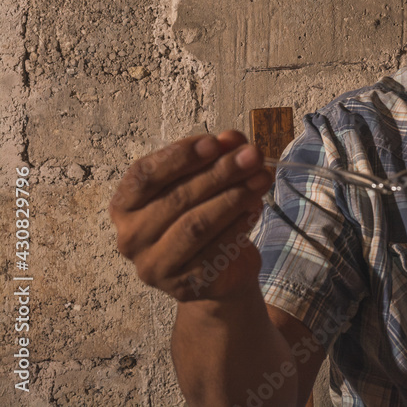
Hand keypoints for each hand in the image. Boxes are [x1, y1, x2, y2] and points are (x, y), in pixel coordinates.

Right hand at [109, 131, 272, 301]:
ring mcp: (154, 266)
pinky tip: (256, 208)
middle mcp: (131, 237)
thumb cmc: (204, 216)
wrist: (219, 271)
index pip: (144, 175)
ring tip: (262, 178)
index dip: (179, 156)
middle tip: (253, 155)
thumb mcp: (208, 181)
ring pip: (196, 225)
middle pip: (177, 198)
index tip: (215, 142)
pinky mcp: (184, 285)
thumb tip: (233, 139)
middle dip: (220, 173)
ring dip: (234, 197)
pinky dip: (239, 225)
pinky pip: (214, 251)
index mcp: (125, 206)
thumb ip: (217, 157)